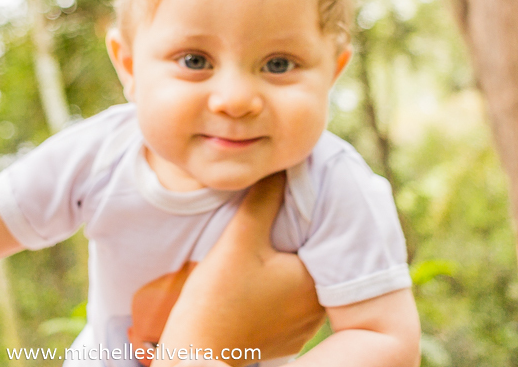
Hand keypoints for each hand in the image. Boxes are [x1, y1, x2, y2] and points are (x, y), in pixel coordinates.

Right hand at [158, 173, 324, 366]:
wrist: (195, 353)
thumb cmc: (216, 298)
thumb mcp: (239, 241)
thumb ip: (263, 200)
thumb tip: (279, 168)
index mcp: (314, 282)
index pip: (322, 236)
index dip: (308, 215)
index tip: (296, 198)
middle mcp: (317, 308)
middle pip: (313, 258)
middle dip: (298, 237)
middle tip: (279, 215)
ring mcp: (302, 327)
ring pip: (302, 280)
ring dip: (289, 263)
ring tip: (268, 244)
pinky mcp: (285, 338)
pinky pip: (290, 302)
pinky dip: (280, 287)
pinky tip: (258, 279)